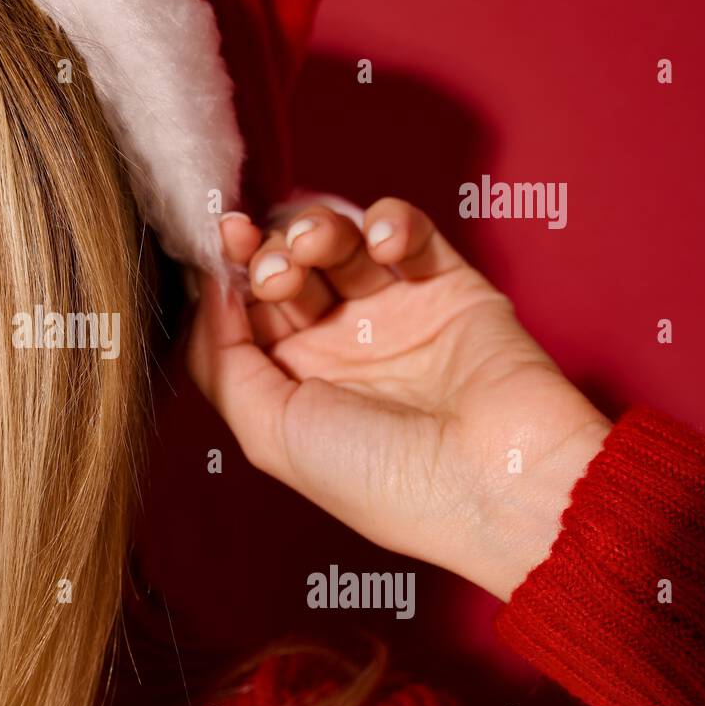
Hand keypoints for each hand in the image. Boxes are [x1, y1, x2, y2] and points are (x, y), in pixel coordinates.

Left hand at [187, 198, 611, 600]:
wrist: (497, 484)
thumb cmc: (379, 476)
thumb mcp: (268, 432)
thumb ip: (221, 359)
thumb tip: (208, 290)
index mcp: (294, 384)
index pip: (248, 308)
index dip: (231, 270)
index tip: (224, 240)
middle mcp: (340, 347)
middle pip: (289, 268)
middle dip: (274, 253)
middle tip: (280, 268)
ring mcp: (395, 315)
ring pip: (341, 243)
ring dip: (321, 229)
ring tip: (320, 246)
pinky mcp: (451, 288)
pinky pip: (411, 234)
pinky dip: (392, 221)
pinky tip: (383, 240)